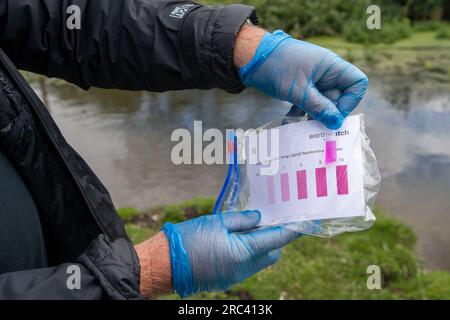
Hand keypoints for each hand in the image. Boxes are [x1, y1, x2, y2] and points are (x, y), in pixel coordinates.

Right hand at [162, 210, 299, 296]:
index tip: (303, 222)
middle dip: (273, 238)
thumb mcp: (217, 222)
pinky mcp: (226, 280)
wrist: (164, 265)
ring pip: (259, 261)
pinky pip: (245, 266)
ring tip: (245, 228)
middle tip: (263, 221)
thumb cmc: (189, 240)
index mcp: (244, 252)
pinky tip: (233, 240)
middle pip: (271, 253)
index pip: (277, 240)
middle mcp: (244, 269)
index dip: (291, 230)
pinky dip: (246, 253)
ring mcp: (235, 277)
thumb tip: (259, 218)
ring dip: (259, 246)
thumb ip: (242, 220)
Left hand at [239, 30, 367, 129]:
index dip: (350, 101)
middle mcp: (326, 73)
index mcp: (332, 67)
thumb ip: (318, 107)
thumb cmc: (276, 67)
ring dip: (313, 115)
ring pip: (323, 103)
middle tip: (313, 124)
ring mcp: (314, 80)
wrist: (252, 57)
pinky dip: (302, 112)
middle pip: (339, 98)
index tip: (333, 113)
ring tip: (300, 123)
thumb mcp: (298, 90)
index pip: (357, 84)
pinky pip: (310, 103)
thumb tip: (336, 123)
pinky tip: (290, 118)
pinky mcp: (302, 87)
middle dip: (328, 112)